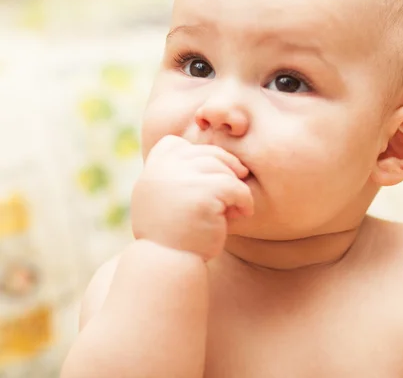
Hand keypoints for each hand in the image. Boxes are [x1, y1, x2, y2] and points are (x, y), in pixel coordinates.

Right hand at [131, 135, 253, 260]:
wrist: (167, 265)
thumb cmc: (171, 234)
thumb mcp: (161, 199)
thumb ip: (174, 176)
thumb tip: (219, 158)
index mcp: (151, 168)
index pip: (174, 144)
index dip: (195, 158)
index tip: (203, 182)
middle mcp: (163, 168)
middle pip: (205, 152)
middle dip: (223, 169)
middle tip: (232, 189)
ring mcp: (182, 178)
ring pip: (223, 168)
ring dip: (234, 187)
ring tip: (233, 208)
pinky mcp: (203, 194)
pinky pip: (236, 187)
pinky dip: (244, 200)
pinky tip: (242, 214)